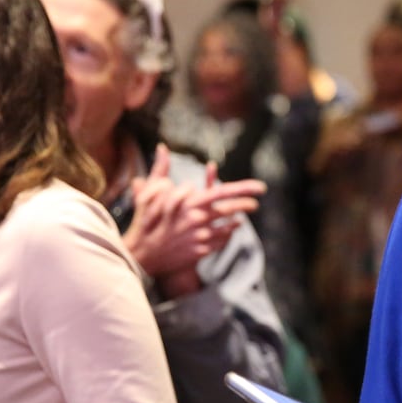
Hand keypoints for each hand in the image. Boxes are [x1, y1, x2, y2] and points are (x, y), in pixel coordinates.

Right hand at [120, 145, 264, 294]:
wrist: (141, 255)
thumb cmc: (145, 219)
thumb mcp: (151, 193)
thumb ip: (161, 169)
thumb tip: (162, 147)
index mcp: (186, 203)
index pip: (220, 192)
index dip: (240, 189)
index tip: (256, 187)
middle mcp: (196, 219)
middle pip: (228, 208)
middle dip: (247, 200)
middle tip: (260, 194)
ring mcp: (199, 236)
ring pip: (228, 224)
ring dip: (240, 215)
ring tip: (250, 207)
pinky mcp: (200, 251)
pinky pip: (221, 240)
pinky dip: (229, 232)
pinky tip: (234, 225)